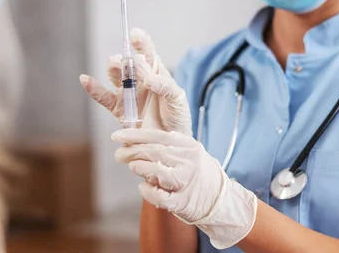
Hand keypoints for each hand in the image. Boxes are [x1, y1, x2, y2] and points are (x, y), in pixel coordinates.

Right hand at [80, 28, 191, 134]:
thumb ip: (166, 86)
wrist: (170, 143)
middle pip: (128, 63)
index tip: (135, 34)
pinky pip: (103, 97)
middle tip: (129, 62)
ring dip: (113, 68)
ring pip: (116, 75)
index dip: (141, 42)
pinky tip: (85, 79)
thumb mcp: (178, 100)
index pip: (147, 52)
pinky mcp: (118, 109)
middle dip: (126, 59)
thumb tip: (149, 79)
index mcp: (156, 73)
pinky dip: (93, 88)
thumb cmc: (178, 117)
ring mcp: (128, 94)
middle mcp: (140, 80)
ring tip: (115, 66)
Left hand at [113, 128, 256, 249]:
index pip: (158, 136)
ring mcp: (187, 183)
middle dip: (132, 151)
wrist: (221, 201)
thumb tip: (138, 138)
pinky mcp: (183, 203)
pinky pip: (160, 197)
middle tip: (119, 154)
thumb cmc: (199, 174)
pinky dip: (148, 192)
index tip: (117, 135)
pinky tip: (143, 188)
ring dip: (140, 168)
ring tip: (133, 167)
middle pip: (155, 152)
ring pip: (158, 172)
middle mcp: (189, 163)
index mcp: (189, 147)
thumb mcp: (190, 152)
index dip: (135, 135)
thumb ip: (170, 144)